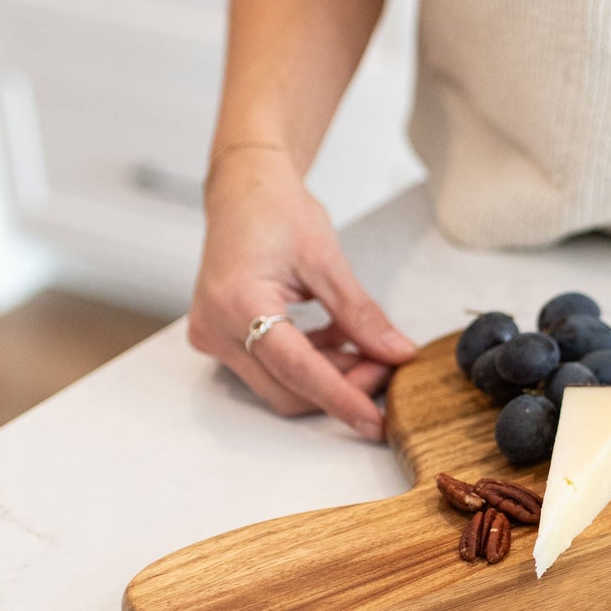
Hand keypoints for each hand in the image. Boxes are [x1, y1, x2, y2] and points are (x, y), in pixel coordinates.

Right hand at [188, 145, 416, 438]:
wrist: (243, 189)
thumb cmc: (276, 210)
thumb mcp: (327, 260)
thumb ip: (361, 314)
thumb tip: (397, 353)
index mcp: (237, 303)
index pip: (297, 370)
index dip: (342, 397)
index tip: (376, 421)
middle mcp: (215, 329)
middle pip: (287, 390)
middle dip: (341, 387)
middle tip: (384, 364)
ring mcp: (213, 337)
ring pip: (279, 386)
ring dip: (328, 376)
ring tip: (362, 345)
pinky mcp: (220, 338)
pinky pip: (269, 370)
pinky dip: (309, 364)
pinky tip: (334, 338)